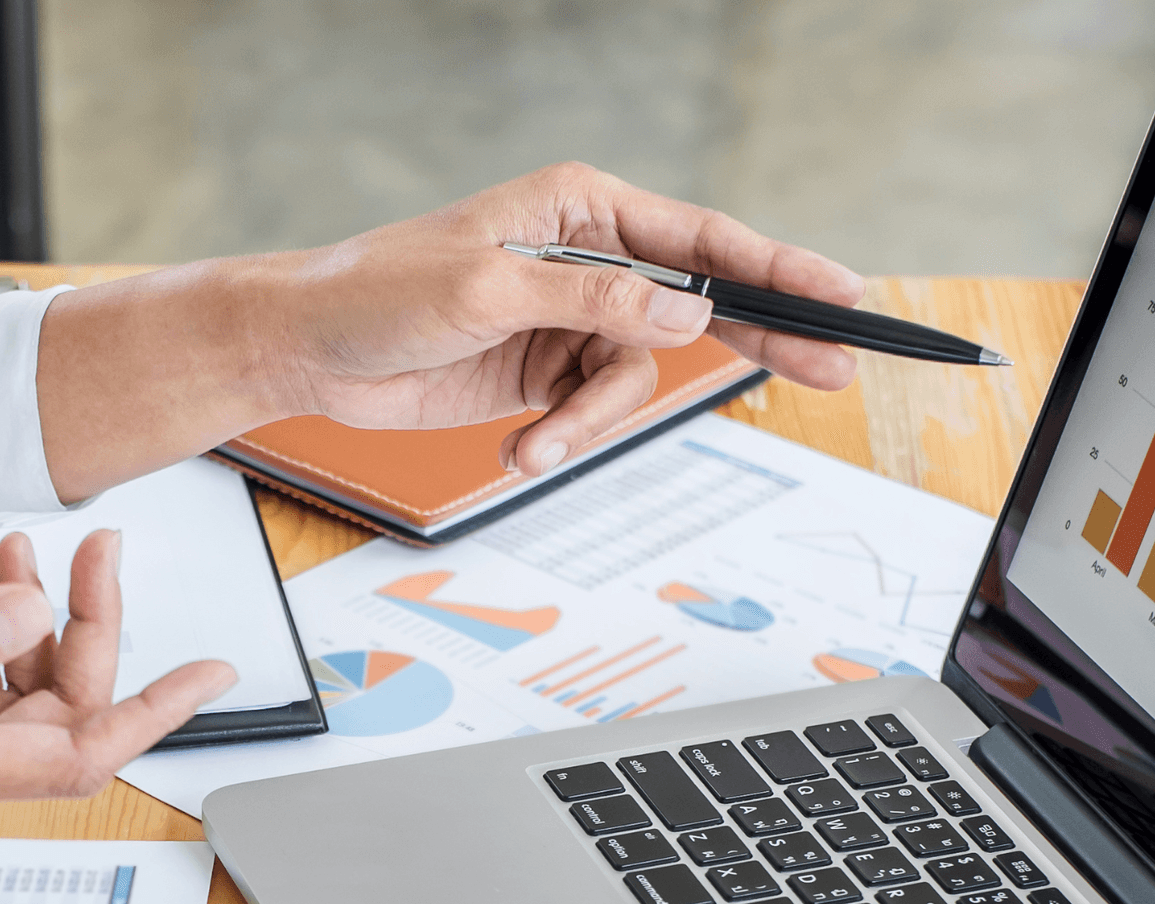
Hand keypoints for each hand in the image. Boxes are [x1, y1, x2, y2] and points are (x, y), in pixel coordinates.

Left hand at [274, 162, 865, 474]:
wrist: (310, 353)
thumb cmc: (379, 293)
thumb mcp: (486, 290)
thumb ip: (589, 298)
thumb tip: (679, 310)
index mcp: (579, 207)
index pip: (699, 238)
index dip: (777, 267)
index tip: (844, 295)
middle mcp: (585, 258)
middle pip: (699, 301)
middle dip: (756, 340)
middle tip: (827, 373)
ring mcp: (568, 320)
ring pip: (635, 377)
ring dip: (589, 420)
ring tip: (535, 441)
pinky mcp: (543, 374)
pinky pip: (589, 412)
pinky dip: (561, 436)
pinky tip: (518, 445)